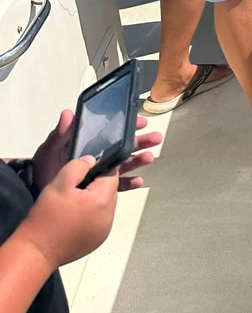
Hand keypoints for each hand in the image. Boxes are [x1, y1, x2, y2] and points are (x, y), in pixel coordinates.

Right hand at [19, 156, 117, 267]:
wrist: (34, 253)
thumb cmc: (44, 221)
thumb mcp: (59, 184)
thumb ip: (79, 166)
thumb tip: (92, 161)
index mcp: (103, 201)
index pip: (112, 175)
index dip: (97, 171)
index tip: (82, 175)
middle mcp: (109, 217)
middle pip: (110, 190)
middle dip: (95, 187)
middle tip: (73, 191)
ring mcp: (104, 231)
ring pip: (106, 205)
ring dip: (93, 202)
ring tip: (72, 206)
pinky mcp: (97, 240)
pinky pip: (100, 220)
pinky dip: (91, 216)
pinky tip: (73, 218)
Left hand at [33, 110, 162, 194]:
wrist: (35, 199)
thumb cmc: (40, 175)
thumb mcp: (48, 151)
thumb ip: (60, 134)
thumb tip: (68, 114)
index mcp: (85, 145)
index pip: (110, 132)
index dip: (126, 127)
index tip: (140, 122)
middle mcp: (94, 158)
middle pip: (122, 147)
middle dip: (140, 142)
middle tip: (154, 138)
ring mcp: (97, 174)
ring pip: (123, 164)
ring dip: (137, 160)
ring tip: (148, 157)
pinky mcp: (97, 190)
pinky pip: (117, 185)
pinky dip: (129, 183)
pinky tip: (137, 180)